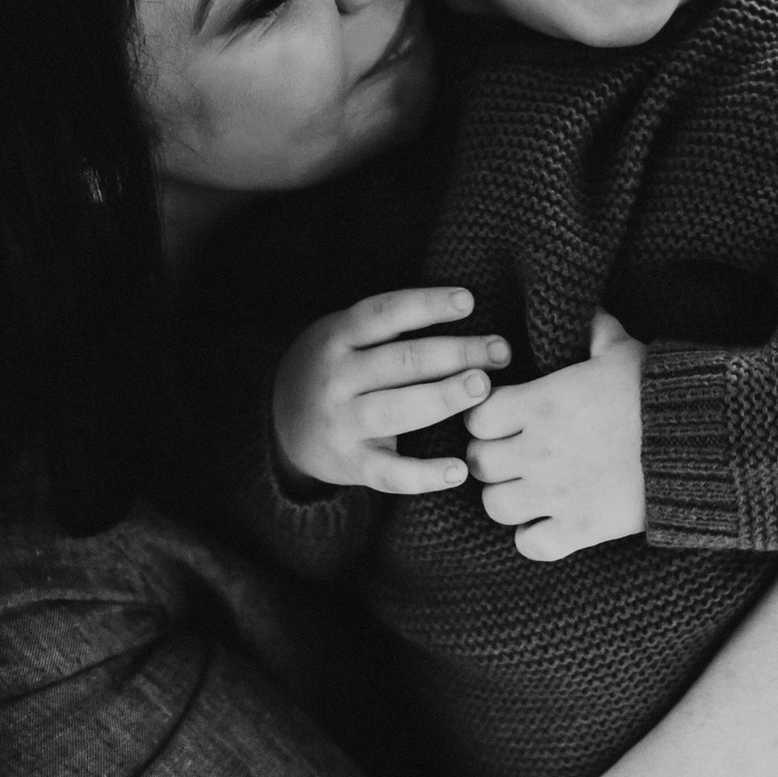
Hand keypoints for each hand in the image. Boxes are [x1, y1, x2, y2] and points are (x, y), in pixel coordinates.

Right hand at [273, 287, 509, 494]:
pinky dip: (424, 475)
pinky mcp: (351, 464)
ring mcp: (342, 423)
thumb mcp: (343, 335)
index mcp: (336, 337)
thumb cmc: (335, 369)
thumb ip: (388, 325)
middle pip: (401, 362)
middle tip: (498, 350)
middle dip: (455, 354)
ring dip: (443, 397)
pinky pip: (390, 473)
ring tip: (482, 387)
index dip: (426, 305)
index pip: (384, 314)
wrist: (279, 426)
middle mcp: (337, 379)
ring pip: (397, 410)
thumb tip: (466, 307)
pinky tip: (459, 469)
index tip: (469, 301)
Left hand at [464, 309, 647, 561]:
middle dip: (490, 458)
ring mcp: (555, 494)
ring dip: (506, 497)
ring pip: (495, 506)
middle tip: (509, 454)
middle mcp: (538, 451)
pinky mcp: (578, 529)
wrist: (699, 444)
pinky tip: (548, 523)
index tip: (503, 418)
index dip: (485, 417)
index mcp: (541, 404)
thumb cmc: (658, 392)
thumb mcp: (624, 351)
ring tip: (525, 489)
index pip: (477, 416)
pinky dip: (533, 538)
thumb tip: (588, 308)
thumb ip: (596, 329)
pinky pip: (531, 545)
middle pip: (478, 462)